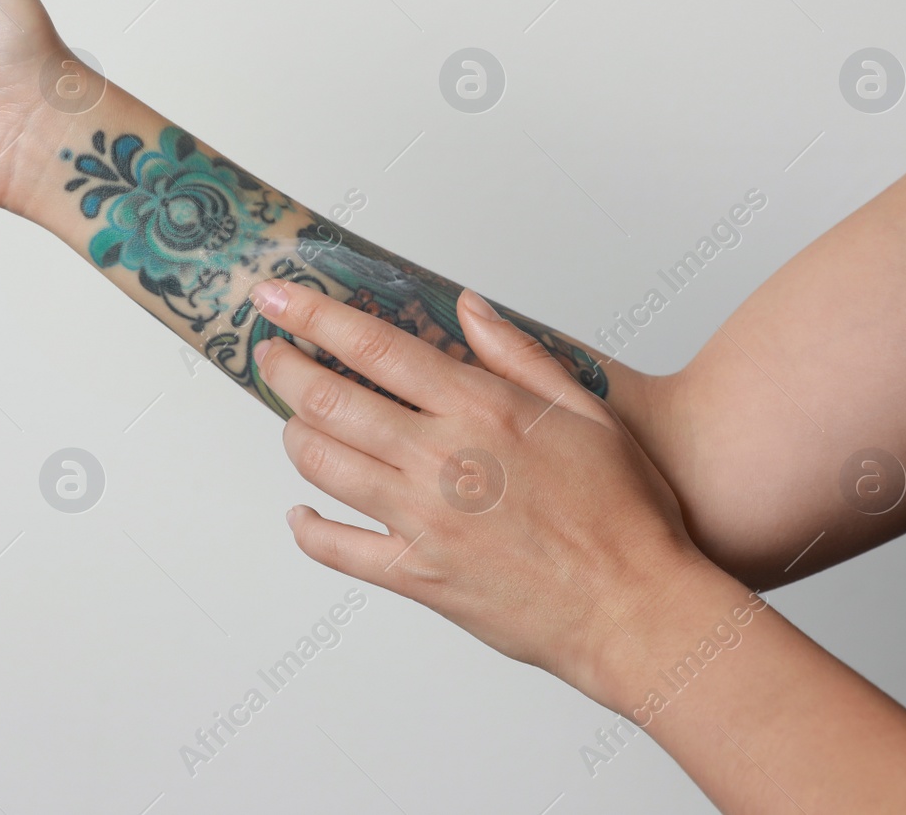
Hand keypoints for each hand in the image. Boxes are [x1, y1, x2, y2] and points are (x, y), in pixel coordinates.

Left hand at [247, 279, 712, 708]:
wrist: (636, 607)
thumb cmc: (624, 512)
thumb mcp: (586, 410)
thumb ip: (518, 354)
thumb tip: (467, 307)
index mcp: (480, 409)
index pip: (373, 347)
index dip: (313, 315)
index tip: (276, 297)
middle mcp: (440, 459)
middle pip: (330, 400)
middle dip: (285, 368)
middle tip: (269, 352)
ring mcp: (422, 521)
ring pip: (323, 465)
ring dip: (295, 435)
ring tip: (293, 419)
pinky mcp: (418, 576)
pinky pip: (338, 548)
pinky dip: (307, 527)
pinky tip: (301, 512)